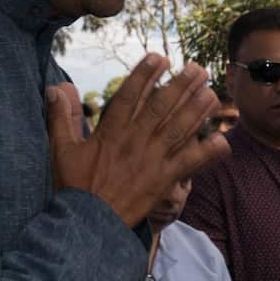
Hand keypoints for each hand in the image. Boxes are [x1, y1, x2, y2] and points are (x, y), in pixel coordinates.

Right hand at [46, 55, 228, 226]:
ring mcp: (152, 160)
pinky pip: (190, 163)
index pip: (130, 96)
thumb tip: (57, 86)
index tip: (159, 58)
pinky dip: (207, 153)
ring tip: (211, 93)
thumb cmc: (75, 186)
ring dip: (197, 111)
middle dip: (180, 86)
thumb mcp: (62, 149)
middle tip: (198, 69)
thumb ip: (62, 116)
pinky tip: (222, 140)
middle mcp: (134, 141)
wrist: (89, 222)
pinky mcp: (164, 180)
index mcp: (110, 132)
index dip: (145, 75)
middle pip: (161, 108)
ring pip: (178, 130)